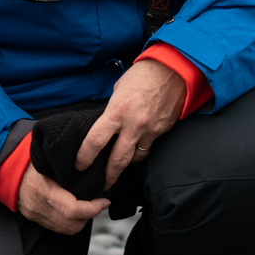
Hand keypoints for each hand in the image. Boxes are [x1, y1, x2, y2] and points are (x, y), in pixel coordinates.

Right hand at [18, 162, 109, 234]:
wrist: (7, 167)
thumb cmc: (33, 159)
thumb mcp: (51, 160)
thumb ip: (71, 168)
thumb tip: (95, 172)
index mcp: (43, 189)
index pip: (73, 209)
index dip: (93, 208)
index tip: (104, 201)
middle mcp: (38, 206)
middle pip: (73, 224)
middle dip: (89, 216)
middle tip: (96, 203)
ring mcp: (35, 215)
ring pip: (67, 230)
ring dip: (80, 220)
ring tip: (85, 205)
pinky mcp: (34, 219)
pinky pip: (58, 228)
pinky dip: (69, 221)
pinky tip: (71, 209)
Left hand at [76, 58, 185, 188]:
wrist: (174, 69)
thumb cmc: (143, 75)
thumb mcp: (119, 90)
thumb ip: (112, 110)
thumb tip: (106, 125)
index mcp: (117, 111)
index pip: (95, 141)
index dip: (85, 157)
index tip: (79, 165)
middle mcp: (134, 124)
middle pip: (117, 160)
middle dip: (108, 176)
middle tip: (100, 185)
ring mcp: (150, 130)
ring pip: (135, 158)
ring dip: (125, 164)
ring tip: (117, 168)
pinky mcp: (162, 131)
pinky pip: (148, 147)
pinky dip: (140, 151)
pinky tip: (135, 150)